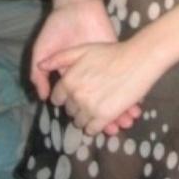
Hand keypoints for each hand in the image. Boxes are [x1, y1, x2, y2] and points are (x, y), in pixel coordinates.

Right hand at [29, 0, 140, 133]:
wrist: (75, 6)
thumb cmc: (56, 28)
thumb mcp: (42, 51)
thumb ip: (40, 74)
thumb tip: (43, 97)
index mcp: (72, 76)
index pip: (80, 102)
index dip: (85, 116)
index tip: (92, 129)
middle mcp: (89, 75)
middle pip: (99, 101)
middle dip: (106, 117)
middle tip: (114, 130)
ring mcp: (102, 66)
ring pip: (114, 93)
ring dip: (120, 108)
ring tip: (127, 121)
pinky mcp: (114, 56)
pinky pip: (124, 77)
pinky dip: (130, 91)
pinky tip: (136, 104)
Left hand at [46, 39, 160, 136]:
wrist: (137, 60)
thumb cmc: (111, 52)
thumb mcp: (83, 49)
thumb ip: (60, 58)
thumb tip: (41, 65)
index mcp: (68, 81)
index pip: (58, 98)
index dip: (67, 95)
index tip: (78, 91)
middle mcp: (75, 96)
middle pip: (69, 110)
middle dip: (77, 105)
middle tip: (91, 96)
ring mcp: (89, 108)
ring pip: (79, 121)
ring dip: (86, 116)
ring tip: (98, 105)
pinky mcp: (104, 117)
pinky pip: (92, 129)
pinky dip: (96, 125)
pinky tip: (104, 115)